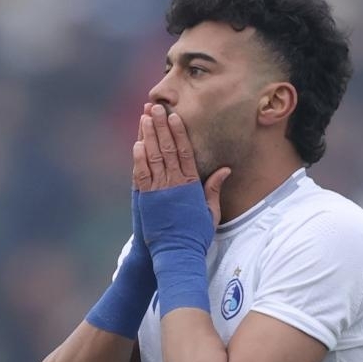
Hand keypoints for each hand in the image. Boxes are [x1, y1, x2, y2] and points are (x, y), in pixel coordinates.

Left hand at [133, 103, 230, 227]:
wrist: (178, 254)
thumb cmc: (196, 235)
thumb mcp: (211, 213)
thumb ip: (214, 189)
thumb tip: (225, 169)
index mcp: (191, 186)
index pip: (185, 152)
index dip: (179, 132)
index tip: (174, 117)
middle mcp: (174, 184)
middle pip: (167, 148)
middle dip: (161, 126)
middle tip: (155, 108)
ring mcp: (158, 190)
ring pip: (152, 156)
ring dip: (148, 135)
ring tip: (145, 117)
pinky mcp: (146, 198)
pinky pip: (141, 173)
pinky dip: (139, 157)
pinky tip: (137, 143)